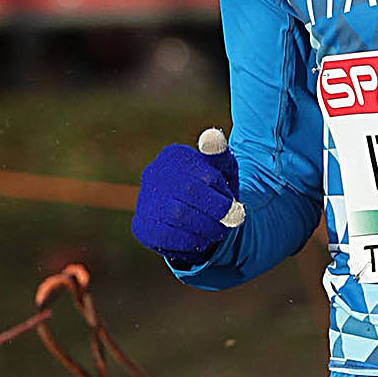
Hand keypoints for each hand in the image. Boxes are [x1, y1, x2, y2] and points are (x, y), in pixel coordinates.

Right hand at [131, 128, 244, 262]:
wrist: (196, 217)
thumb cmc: (212, 189)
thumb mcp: (222, 169)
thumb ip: (219, 153)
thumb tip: (213, 135)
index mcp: (175, 155)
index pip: (203, 174)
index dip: (221, 192)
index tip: (233, 201)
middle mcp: (154, 174)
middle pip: (189, 192)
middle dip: (217, 210)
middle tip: (235, 220)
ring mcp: (145, 200)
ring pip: (178, 215)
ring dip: (206, 226)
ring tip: (218, 230)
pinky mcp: (142, 227)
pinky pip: (167, 236)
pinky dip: (190, 240)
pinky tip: (201, 238)